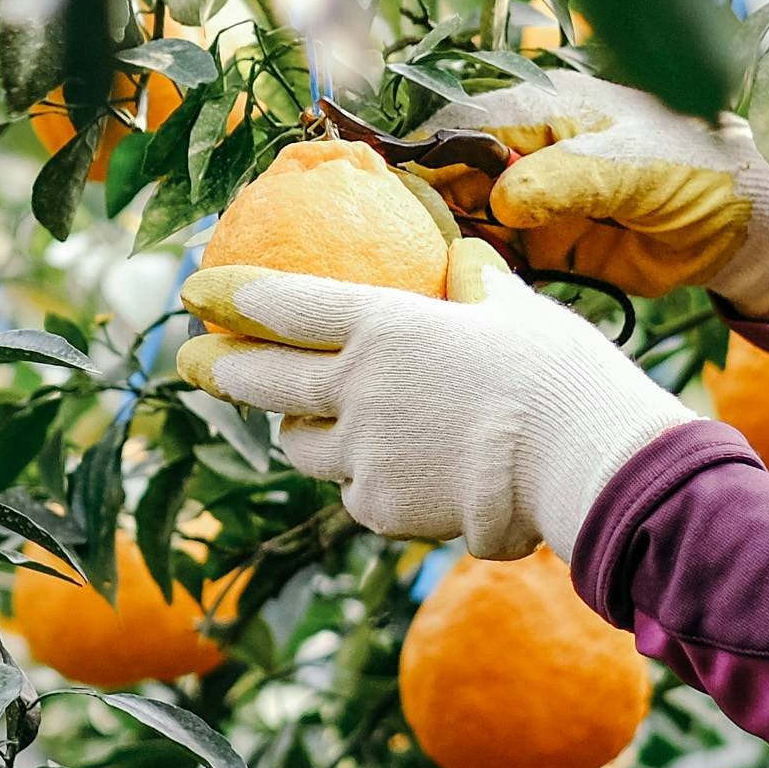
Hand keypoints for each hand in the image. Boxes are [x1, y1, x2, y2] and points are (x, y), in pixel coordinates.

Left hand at [177, 243, 695, 557]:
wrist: (577, 464)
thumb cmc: (557, 374)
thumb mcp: (518, 309)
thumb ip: (478, 284)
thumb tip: (465, 260)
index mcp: (383, 325)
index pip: (284, 304)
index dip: (233, 296)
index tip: (197, 292)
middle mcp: (357, 387)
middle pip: (263, 379)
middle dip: (218, 369)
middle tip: (191, 362)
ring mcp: (362, 452)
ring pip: (301, 446)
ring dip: (298, 432)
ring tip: (304, 426)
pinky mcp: (381, 507)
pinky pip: (356, 492)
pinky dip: (368, 481)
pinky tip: (402, 477)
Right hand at [414, 71, 768, 312]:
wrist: (749, 222)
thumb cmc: (697, 165)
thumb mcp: (630, 165)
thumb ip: (563, 180)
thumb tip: (500, 200)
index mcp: (543, 109)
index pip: (459, 125)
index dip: (418, 155)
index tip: (382, 192)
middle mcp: (528, 151)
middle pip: (451, 174)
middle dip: (423, 208)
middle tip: (397, 249)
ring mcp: (536, 200)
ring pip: (467, 218)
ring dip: (447, 244)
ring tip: (423, 274)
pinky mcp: (550, 243)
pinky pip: (499, 257)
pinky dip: (481, 271)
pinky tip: (462, 290)